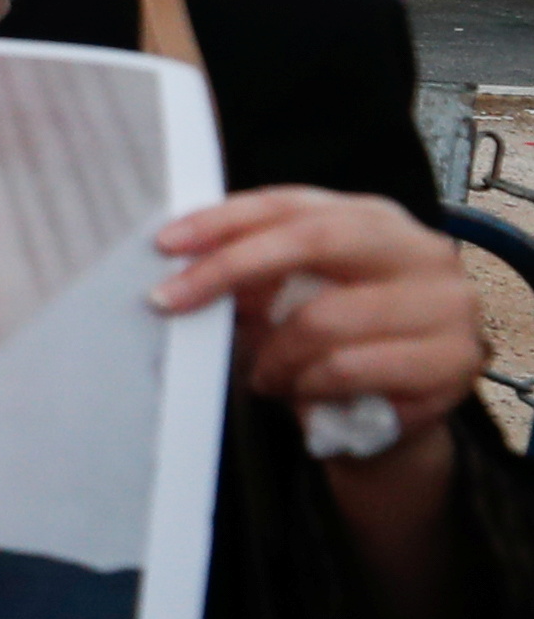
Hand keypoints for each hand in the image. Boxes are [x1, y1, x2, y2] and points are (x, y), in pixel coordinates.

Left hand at [154, 185, 482, 442]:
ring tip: (265, 375)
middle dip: (231, 267)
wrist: (395, 413)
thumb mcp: (291, 299)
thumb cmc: (334, 345)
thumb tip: (179, 265)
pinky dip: (309, 388)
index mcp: (376, 220)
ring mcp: (445, 305)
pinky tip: (304, 395)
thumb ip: (252, 275)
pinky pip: (348, 373)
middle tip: (170, 301)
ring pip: (324, 319)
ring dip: (273, 355)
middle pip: (315, 239)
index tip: (165, 245)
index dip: (224, 220)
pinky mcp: (453, 361)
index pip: (293, 204)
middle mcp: (419, 251)